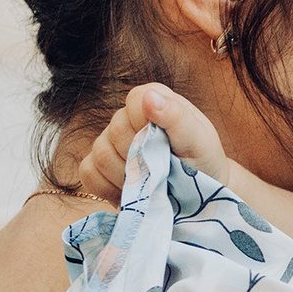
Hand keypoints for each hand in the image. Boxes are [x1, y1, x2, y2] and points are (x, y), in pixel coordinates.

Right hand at [76, 83, 233, 200]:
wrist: (199, 195)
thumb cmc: (202, 161)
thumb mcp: (199, 140)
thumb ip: (176, 116)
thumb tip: (150, 97)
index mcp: (154, 99)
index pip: (134, 101)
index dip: (148, 126)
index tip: (168, 144)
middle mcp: (126, 117)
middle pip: (115, 133)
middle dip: (142, 158)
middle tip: (165, 169)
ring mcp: (108, 142)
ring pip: (101, 156)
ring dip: (129, 177)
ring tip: (152, 182)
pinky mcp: (97, 167)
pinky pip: (90, 175)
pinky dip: (110, 189)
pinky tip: (133, 192)